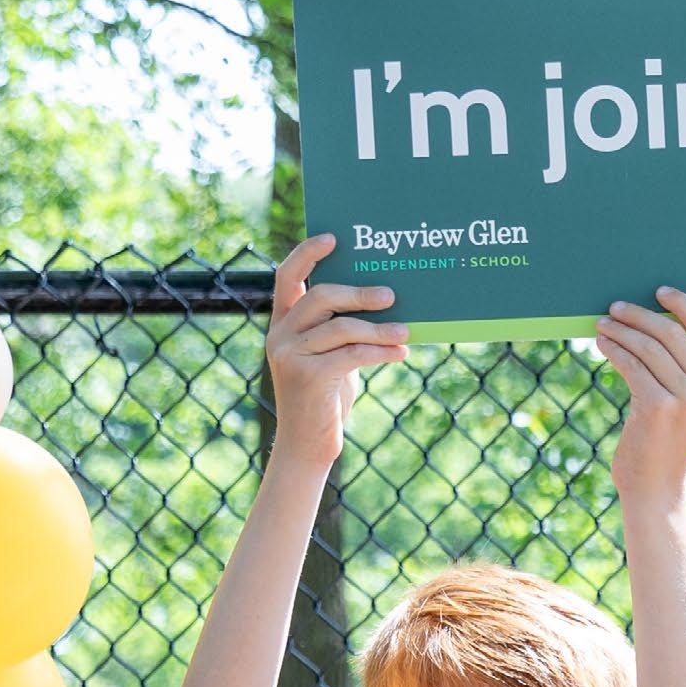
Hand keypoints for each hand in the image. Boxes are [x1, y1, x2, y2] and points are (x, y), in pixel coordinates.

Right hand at [267, 235, 407, 456]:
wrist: (308, 448)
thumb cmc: (325, 400)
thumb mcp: (330, 358)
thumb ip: (339, 331)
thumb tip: (384, 302)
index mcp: (282, 324)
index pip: (287, 276)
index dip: (308, 253)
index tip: (333, 238)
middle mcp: (280, 335)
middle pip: (321, 296)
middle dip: (359, 294)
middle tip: (391, 295)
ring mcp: (290, 356)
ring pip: (341, 327)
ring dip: (379, 328)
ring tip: (405, 332)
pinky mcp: (307, 377)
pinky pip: (351, 354)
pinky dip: (380, 352)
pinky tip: (400, 354)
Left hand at [597, 288, 685, 502]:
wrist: (655, 489)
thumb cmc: (663, 444)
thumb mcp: (684, 405)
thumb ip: (682, 370)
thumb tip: (654, 322)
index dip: (684, 303)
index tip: (659, 291)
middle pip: (672, 331)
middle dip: (639, 314)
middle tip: (615, 308)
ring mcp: (685, 398)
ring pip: (648, 345)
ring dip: (620, 330)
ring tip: (602, 325)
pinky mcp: (657, 406)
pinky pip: (631, 364)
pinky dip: (613, 348)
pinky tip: (602, 343)